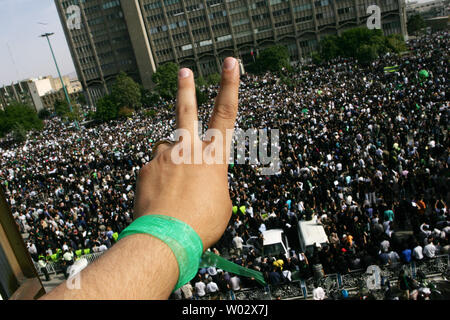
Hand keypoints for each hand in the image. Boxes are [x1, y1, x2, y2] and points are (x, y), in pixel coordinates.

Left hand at [133, 57, 239, 249]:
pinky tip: (160, 197)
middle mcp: (188, 150)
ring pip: (168, 150)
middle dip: (187, 89)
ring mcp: (164, 157)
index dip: (230, 86)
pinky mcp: (146, 168)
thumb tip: (200, 179)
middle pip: (187, 111)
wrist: (166, 238)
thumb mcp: (222, 203)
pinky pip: (155, 168)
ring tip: (173, 190)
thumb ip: (213, 183)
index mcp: (213, 157)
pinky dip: (159, 179)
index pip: (226, 113)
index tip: (230, 63)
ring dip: (171, 163)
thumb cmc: (201, 224)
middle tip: (184, 72)